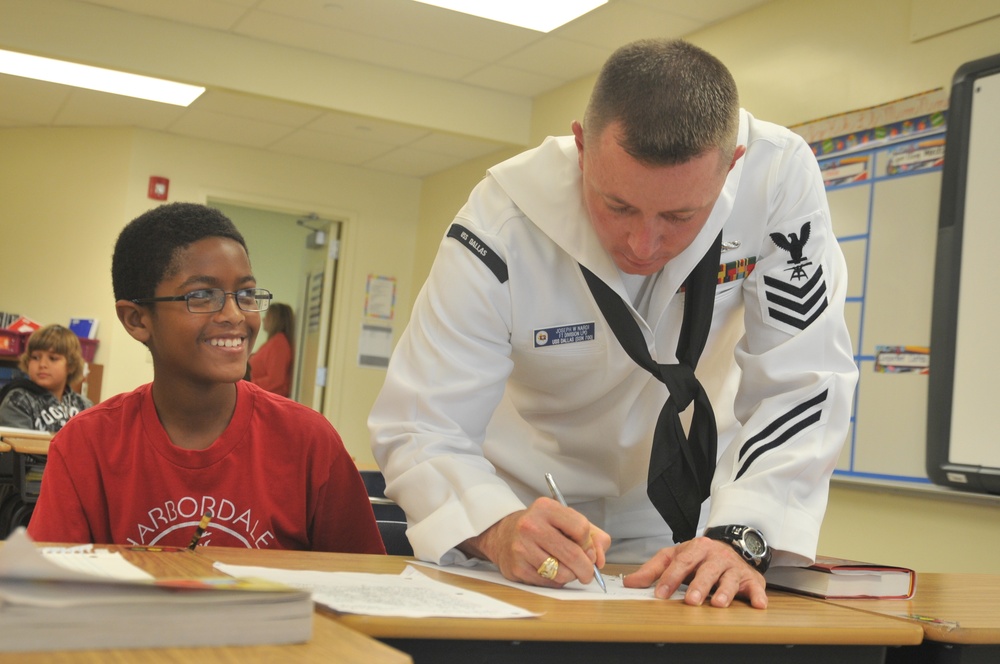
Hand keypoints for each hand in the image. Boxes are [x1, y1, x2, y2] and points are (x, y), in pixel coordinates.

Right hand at [458, 497, 609, 587]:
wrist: (504, 534)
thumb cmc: (541, 527)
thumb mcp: (566, 520)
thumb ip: (592, 535)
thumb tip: (600, 560)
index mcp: (546, 508)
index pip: (581, 528)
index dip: (588, 543)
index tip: (585, 547)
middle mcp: (531, 526)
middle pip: (574, 555)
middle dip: (587, 569)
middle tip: (588, 572)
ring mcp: (522, 548)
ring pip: (562, 573)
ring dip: (570, 576)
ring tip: (566, 568)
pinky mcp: (517, 567)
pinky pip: (549, 582)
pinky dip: (555, 581)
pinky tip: (550, 570)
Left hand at [623, 537, 767, 607]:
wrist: (732, 545)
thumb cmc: (700, 556)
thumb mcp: (675, 556)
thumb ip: (653, 570)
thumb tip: (630, 583)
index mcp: (696, 548)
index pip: (681, 562)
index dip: (670, 578)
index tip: (660, 594)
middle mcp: (716, 557)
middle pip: (706, 571)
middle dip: (698, 586)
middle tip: (690, 600)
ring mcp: (734, 568)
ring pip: (729, 579)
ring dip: (724, 592)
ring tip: (718, 604)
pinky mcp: (751, 579)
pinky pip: (756, 587)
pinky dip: (758, 595)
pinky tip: (758, 604)